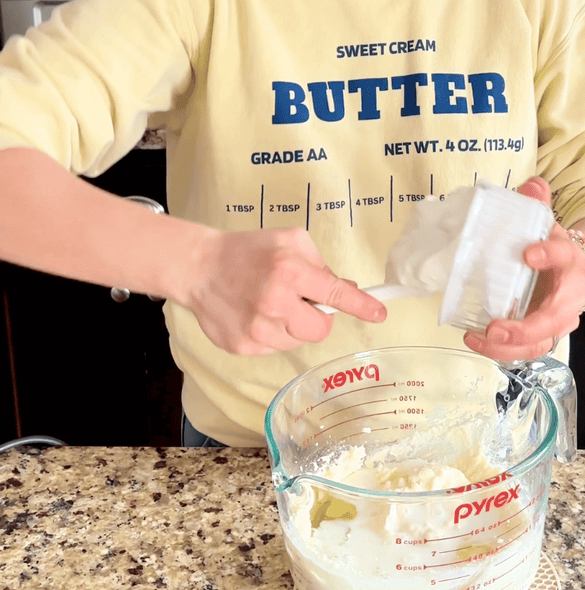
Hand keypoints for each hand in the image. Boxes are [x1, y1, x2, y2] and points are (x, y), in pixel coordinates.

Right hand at [185, 226, 386, 353]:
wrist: (199, 268)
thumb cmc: (248, 250)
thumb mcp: (289, 240)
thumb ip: (319, 264)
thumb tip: (345, 289)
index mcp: (289, 271)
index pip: (335, 294)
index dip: (361, 306)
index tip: (379, 314)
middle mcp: (275, 302)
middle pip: (321, 329)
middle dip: (319, 317)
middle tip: (303, 302)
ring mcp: (257, 330)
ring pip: (298, 340)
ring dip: (293, 325)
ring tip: (271, 304)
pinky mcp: (243, 346)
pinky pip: (275, 348)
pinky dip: (272, 334)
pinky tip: (254, 314)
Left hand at [463, 176, 584, 362]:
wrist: (576, 274)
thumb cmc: (554, 249)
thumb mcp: (547, 224)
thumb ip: (537, 203)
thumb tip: (531, 184)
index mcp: (571, 262)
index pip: (565, 256)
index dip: (549, 254)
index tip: (528, 252)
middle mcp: (569, 298)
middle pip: (554, 318)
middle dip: (525, 327)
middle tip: (495, 326)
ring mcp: (557, 322)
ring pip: (539, 343)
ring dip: (509, 347)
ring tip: (480, 338)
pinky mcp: (542, 336)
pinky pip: (526, 350)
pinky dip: (502, 351)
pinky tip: (476, 340)